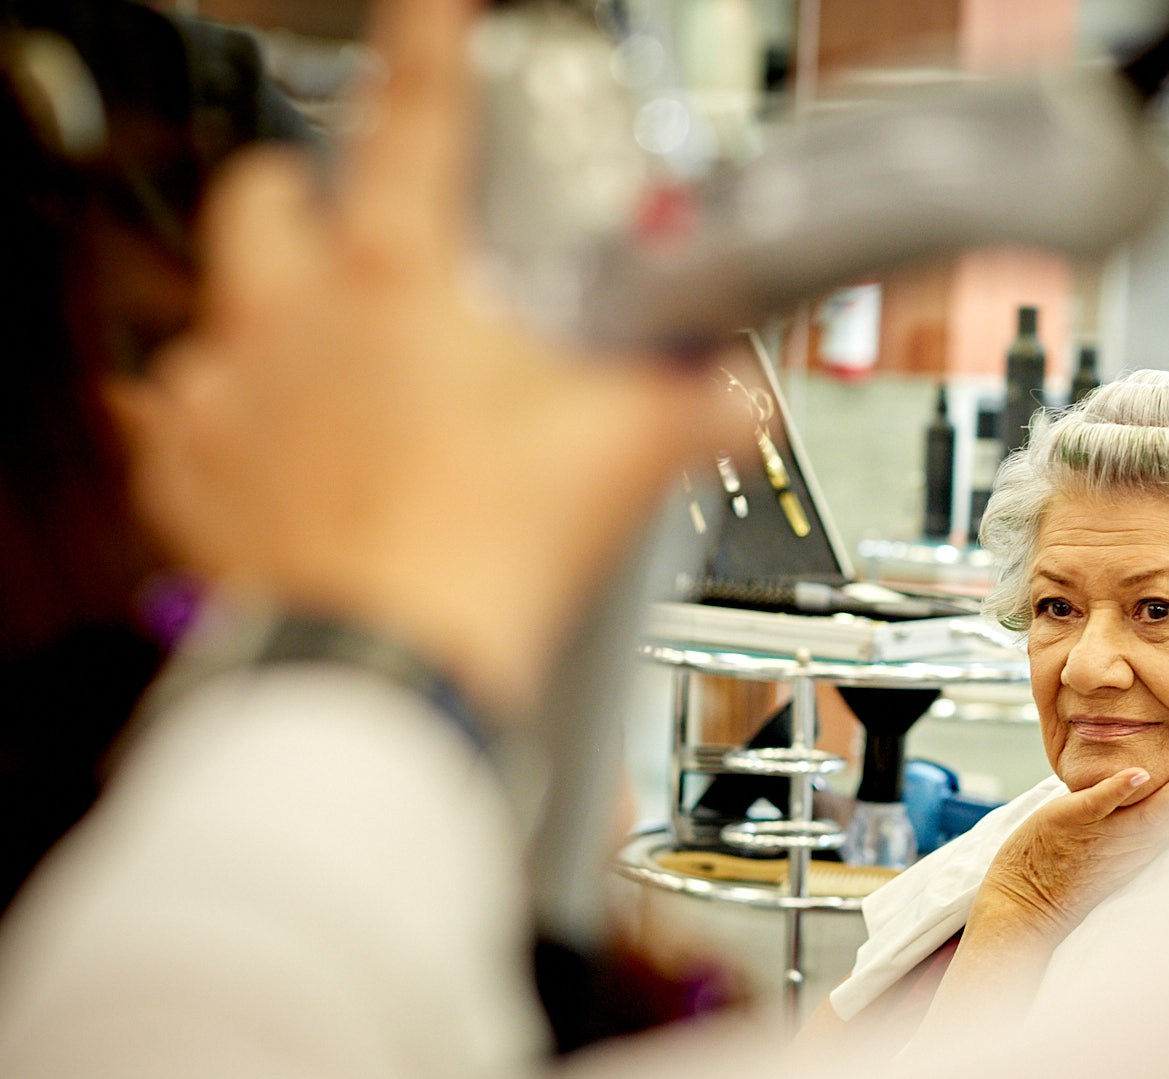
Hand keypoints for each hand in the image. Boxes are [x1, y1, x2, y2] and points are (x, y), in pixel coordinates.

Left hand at [115, 0, 749, 719]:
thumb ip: (694, 404)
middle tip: (354, 227)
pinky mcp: (187, 471)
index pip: (417, 120)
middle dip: (306, 193)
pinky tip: (265, 450)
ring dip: (263, 321)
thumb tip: (741, 394)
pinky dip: (213, 424)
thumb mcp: (622, 456)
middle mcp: (292, 314)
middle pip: (266, 193)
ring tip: (320, 361)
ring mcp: (228, 391)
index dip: (430, 45)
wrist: (381, 664)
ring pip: (216, 309)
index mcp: (399, 280)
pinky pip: (170, 419)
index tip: (429, 11)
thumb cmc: (481, 552)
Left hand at [970, 755, 1168, 952]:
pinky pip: (1096, 806)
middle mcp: (1132, 843)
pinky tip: (1137, 775)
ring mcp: (1103, 835)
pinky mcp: (1070, 824)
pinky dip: (1115, 790)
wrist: (1020, 905)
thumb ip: (1136, 819)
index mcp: (1145, 846)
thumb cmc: (1066, 872)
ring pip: (1151, 811)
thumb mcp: (1114, 849)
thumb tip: (1155, 786)